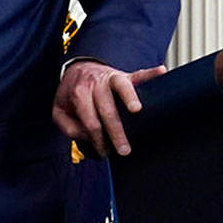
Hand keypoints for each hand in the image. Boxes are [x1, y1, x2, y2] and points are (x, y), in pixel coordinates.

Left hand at [52, 61, 166, 156]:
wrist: (77, 69)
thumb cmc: (71, 95)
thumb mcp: (60, 112)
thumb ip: (69, 127)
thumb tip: (88, 137)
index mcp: (79, 94)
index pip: (90, 121)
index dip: (97, 139)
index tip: (104, 152)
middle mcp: (95, 84)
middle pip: (107, 109)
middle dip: (116, 131)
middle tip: (124, 150)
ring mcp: (110, 78)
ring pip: (121, 86)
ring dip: (129, 97)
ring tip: (136, 109)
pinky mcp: (124, 75)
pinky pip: (138, 73)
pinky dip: (150, 73)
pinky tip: (162, 71)